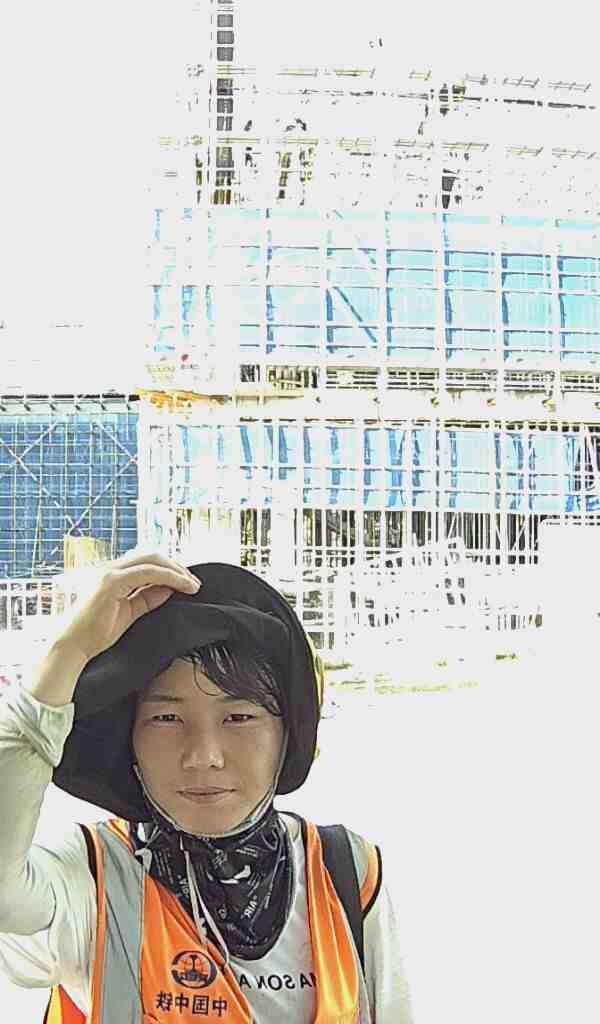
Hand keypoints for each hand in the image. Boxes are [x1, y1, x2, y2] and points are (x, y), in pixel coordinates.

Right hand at [55, 550, 201, 662]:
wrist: (74, 646)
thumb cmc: (97, 632)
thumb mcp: (131, 612)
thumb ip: (148, 598)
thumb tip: (170, 588)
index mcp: (115, 574)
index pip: (148, 562)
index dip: (171, 569)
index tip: (189, 583)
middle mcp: (112, 568)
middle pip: (153, 556)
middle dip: (178, 567)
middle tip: (195, 584)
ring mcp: (110, 572)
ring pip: (152, 560)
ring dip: (176, 570)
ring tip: (193, 585)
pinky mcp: (111, 581)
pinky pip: (147, 572)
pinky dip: (168, 577)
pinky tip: (182, 586)